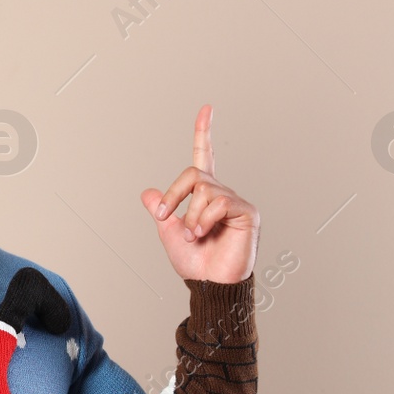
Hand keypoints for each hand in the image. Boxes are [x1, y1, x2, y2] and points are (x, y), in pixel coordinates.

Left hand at [139, 105, 259, 283]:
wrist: (209, 284)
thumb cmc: (195, 263)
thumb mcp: (169, 233)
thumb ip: (162, 210)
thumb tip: (147, 192)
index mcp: (205, 196)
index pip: (205, 158)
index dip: (203, 133)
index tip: (206, 109)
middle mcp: (222, 194)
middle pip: (194, 174)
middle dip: (174, 195)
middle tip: (165, 217)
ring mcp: (236, 202)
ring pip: (203, 189)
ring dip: (190, 216)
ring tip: (195, 235)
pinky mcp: (246, 213)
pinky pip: (218, 202)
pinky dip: (204, 219)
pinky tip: (205, 233)